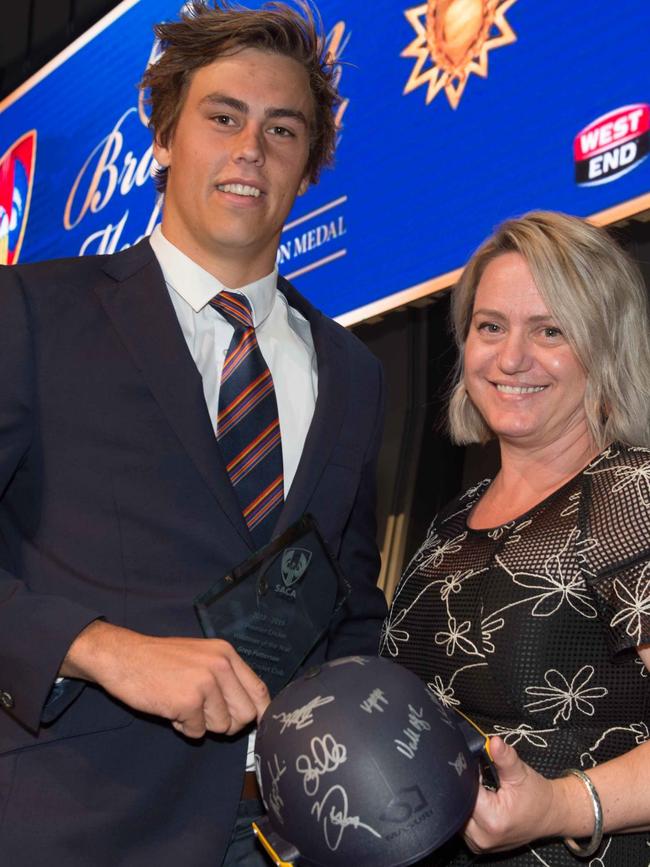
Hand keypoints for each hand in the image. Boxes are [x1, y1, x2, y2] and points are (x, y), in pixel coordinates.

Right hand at [61, 621, 269, 737]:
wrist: (124, 657)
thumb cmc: (160, 660)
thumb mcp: (201, 657)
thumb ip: (226, 677)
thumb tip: (251, 709)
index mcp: (226, 653)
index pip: (259, 689)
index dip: (260, 712)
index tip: (255, 725)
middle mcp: (221, 665)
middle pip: (246, 714)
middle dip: (228, 723)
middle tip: (206, 716)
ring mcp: (205, 683)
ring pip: (222, 726)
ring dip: (202, 724)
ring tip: (182, 704)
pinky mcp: (188, 702)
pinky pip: (197, 732)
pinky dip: (183, 727)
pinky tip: (170, 708)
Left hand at [463, 737, 562, 853]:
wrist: (548, 815)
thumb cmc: (536, 795)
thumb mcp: (521, 773)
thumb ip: (504, 758)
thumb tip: (493, 742)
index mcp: (492, 820)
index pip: (464, 791)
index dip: (468, 775)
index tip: (477, 767)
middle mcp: (482, 837)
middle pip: (458, 803)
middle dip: (466, 787)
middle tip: (482, 778)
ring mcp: (478, 843)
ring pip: (458, 813)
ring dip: (467, 799)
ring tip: (485, 790)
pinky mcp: (477, 844)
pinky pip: (463, 822)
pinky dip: (469, 809)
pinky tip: (482, 801)